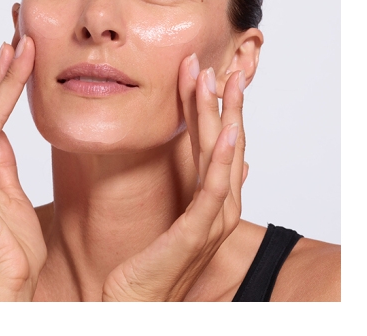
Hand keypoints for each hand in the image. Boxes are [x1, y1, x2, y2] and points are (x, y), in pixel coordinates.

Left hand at [102, 54, 247, 300]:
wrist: (135, 304)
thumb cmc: (152, 261)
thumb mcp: (179, 216)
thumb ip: (201, 188)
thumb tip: (232, 165)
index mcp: (211, 197)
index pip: (216, 142)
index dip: (213, 106)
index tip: (204, 72)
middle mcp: (219, 205)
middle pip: (225, 142)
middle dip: (222, 101)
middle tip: (216, 63)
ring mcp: (212, 219)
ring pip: (222, 157)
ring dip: (223, 116)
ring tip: (221, 80)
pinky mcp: (196, 233)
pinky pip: (214, 190)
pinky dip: (223, 159)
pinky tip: (226, 131)